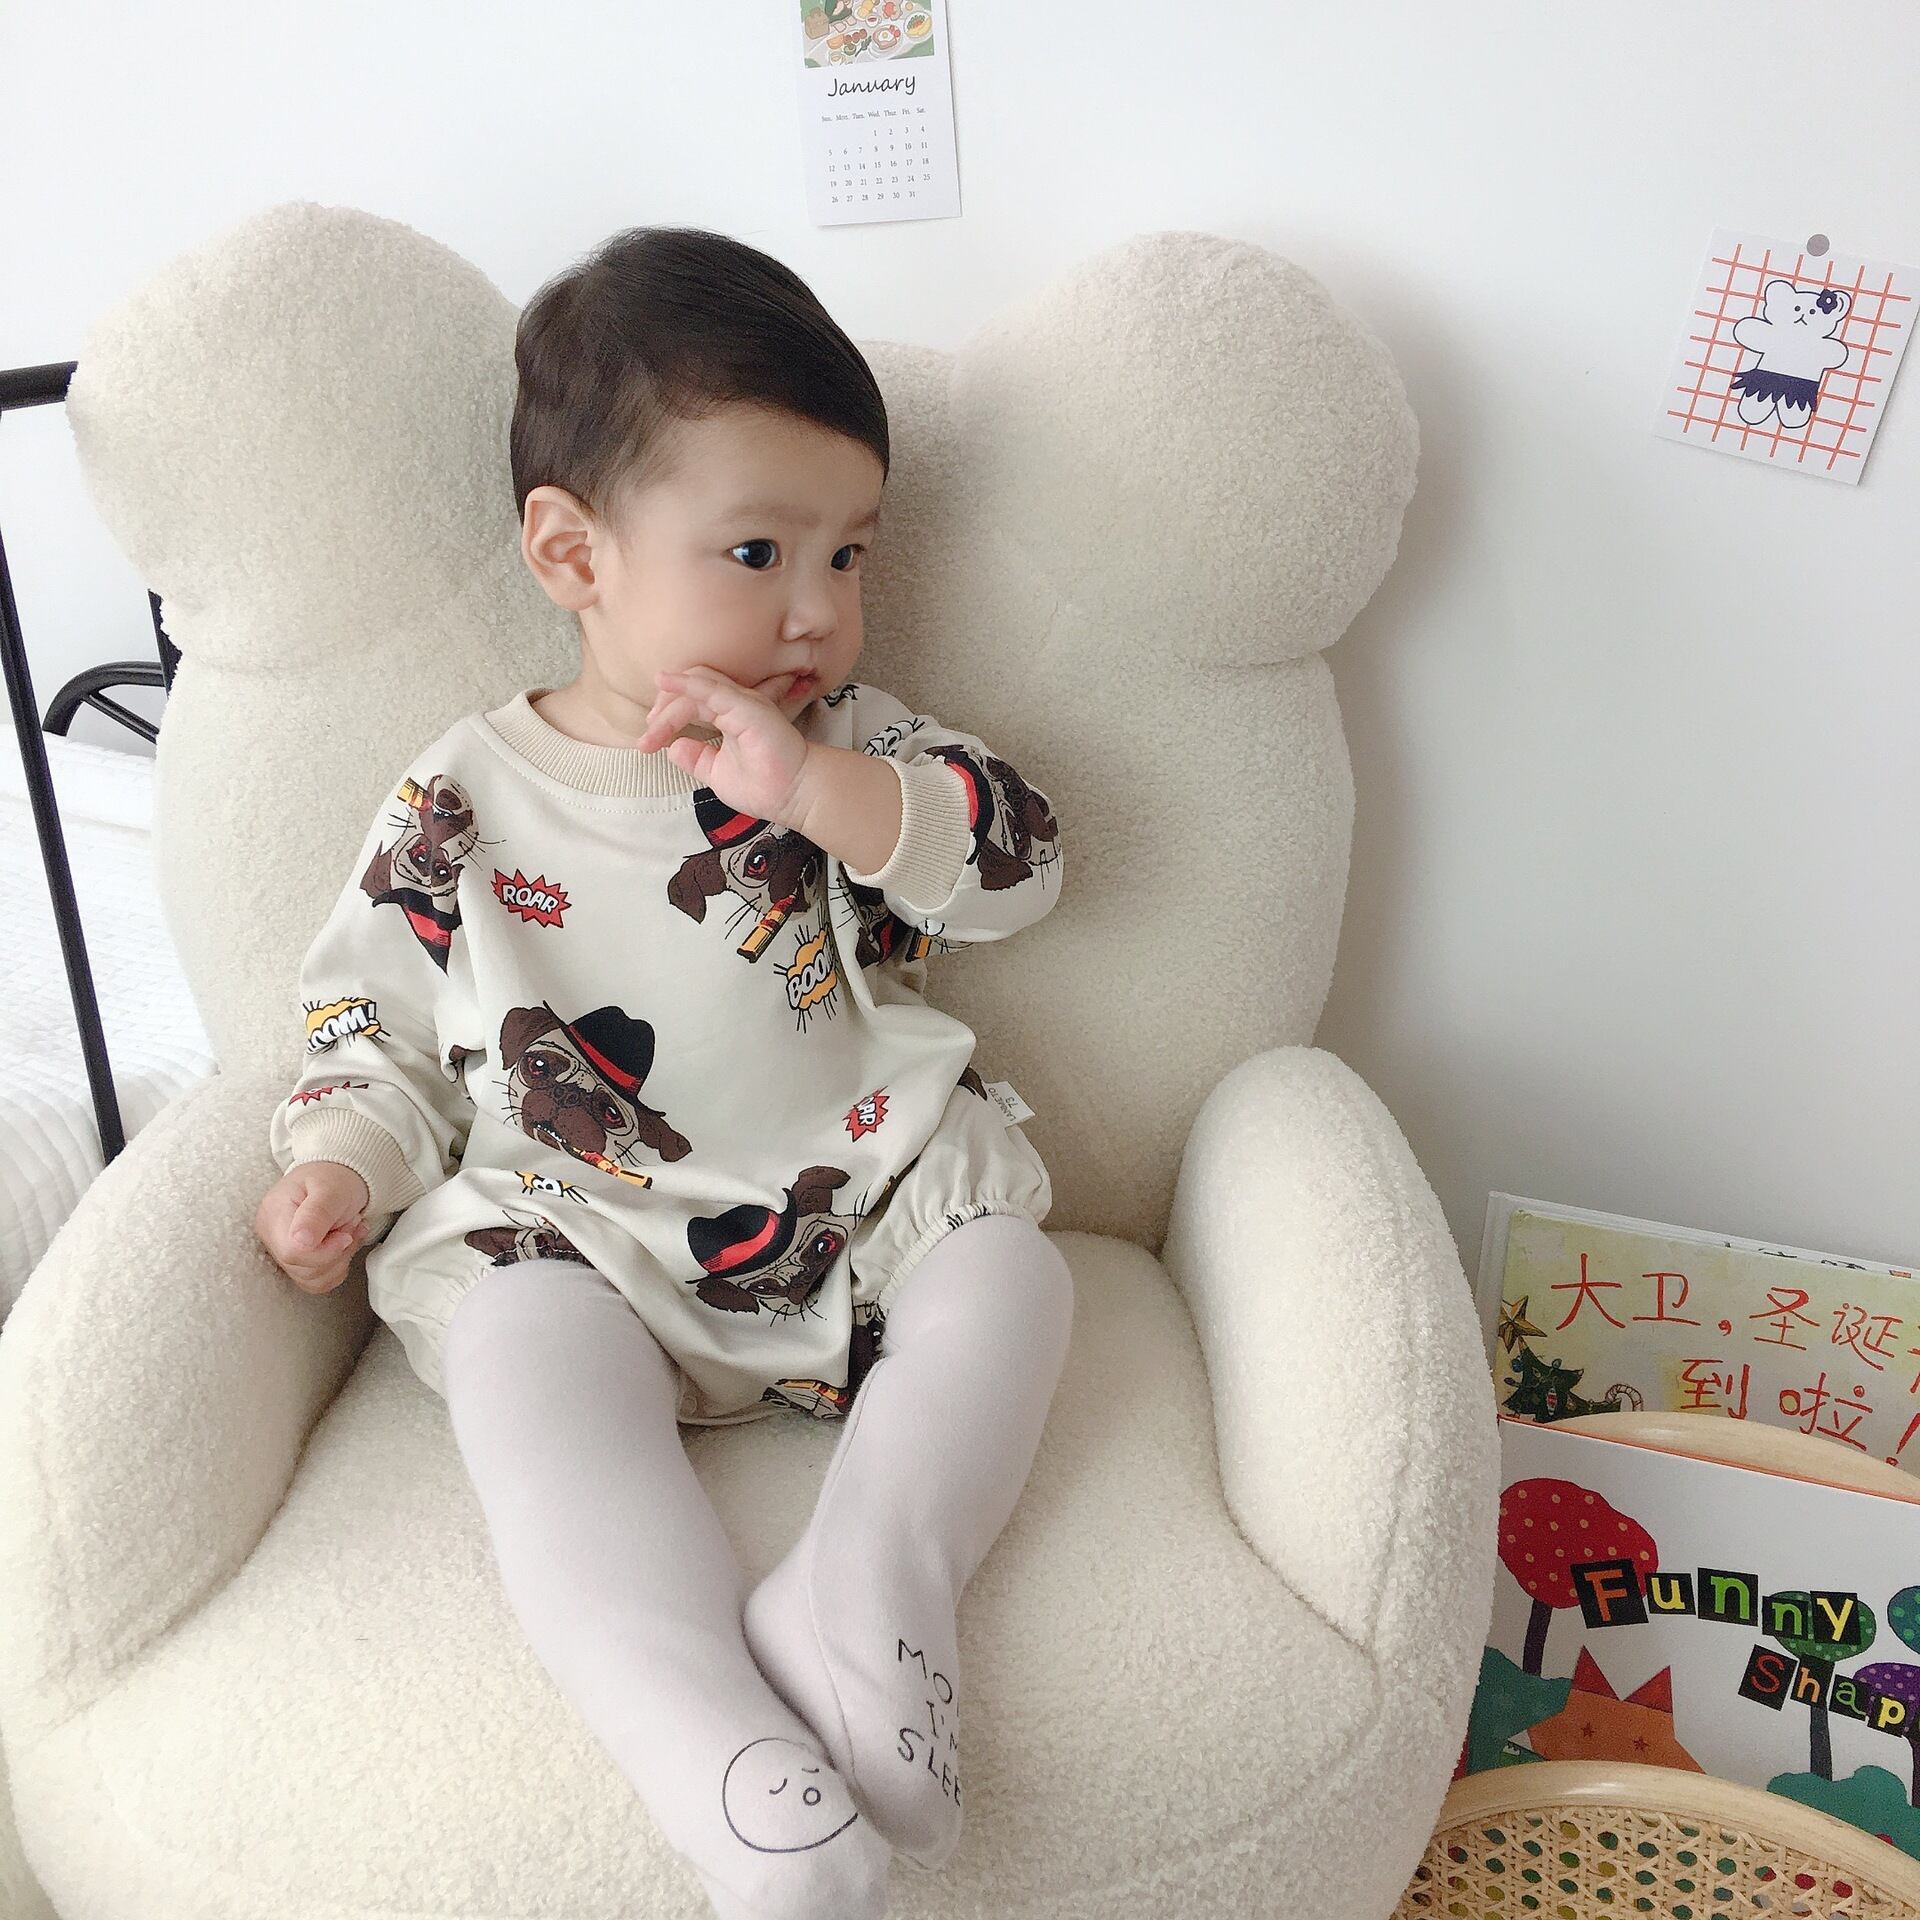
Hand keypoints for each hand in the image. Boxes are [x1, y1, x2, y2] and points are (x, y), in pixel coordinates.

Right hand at [256, 1162, 372, 1294]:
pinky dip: (338, 1266)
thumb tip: (300, 1242)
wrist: (340, 1175)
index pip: (293, 1253)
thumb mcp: (330, 1188)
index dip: (325, 1251)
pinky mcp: (296, 1262)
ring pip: (312, 1279)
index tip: (346, 1233)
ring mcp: (282, 1252)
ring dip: (341, 1258)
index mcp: (273, 1215)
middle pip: (303, 1269)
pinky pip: (318, 1281)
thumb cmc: (335, 1177)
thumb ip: (317, 1213)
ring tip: (349, 1230)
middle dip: (337, 1251)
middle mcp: (271, 1237)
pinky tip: (344, 1243)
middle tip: (351, 1224)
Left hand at [634, 665, 817, 828]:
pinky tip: (664, 681)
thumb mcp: (718, 772)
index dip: (666, 717)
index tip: (647, 743)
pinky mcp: (746, 706)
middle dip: (664, 707)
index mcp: (730, 714)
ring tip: (652, 724)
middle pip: (691, 688)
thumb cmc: (766, 786)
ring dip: (669, 702)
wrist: (795, 797)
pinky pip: (711, 689)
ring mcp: (742, 702)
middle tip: (648, 735)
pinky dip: (685, 684)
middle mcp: (736, 703)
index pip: (692, 701)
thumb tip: (673, 747)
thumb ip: (697, 757)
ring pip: (697, 685)